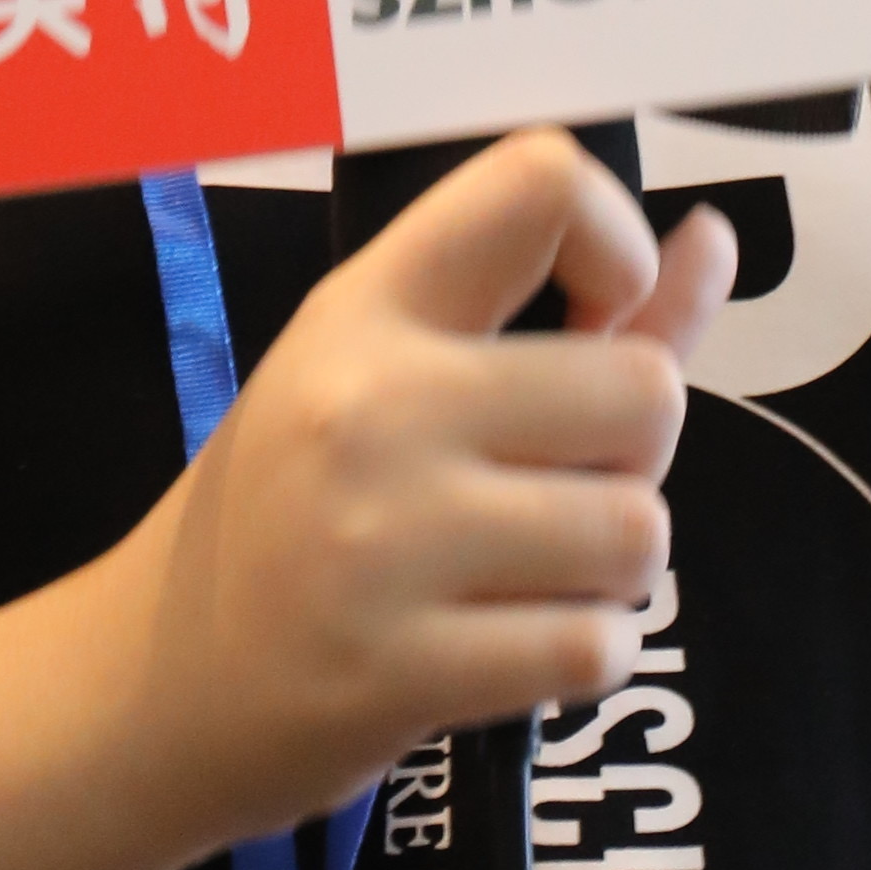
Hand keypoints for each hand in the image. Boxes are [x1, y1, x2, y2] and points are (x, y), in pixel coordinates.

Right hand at [117, 130, 733, 846]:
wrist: (155, 685)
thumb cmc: (296, 512)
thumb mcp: (395, 374)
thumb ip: (573, 310)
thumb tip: (714, 239)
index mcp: (369, 307)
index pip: (543, 184)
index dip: (618, 244)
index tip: (594, 318)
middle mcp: (373, 404)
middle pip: (644, 389)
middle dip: (631, 456)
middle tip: (546, 489)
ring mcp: (383, 541)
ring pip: (637, 532)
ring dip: (612, 570)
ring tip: (523, 575)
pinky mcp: (401, 669)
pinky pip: (597, 648)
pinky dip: (585, 655)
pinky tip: (513, 647)